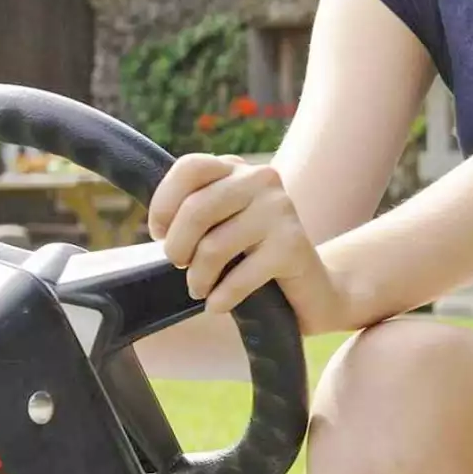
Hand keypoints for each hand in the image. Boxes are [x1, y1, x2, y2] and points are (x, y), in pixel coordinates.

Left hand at [151, 154, 347, 328]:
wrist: (314, 289)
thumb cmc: (254, 257)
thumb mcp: (222, 224)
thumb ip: (194, 211)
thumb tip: (158, 227)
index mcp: (239, 169)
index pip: (190, 168)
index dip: (164, 203)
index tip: (159, 233)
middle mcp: (262, 180)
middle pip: (197, 208)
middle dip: (177, 247)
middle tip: (180, 266)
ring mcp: (280, 210)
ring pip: (213, 247)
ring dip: (198, 278)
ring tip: (200, 289)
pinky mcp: (293, 246)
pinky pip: (239, 276)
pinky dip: (221, 298)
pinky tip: (218, 305)